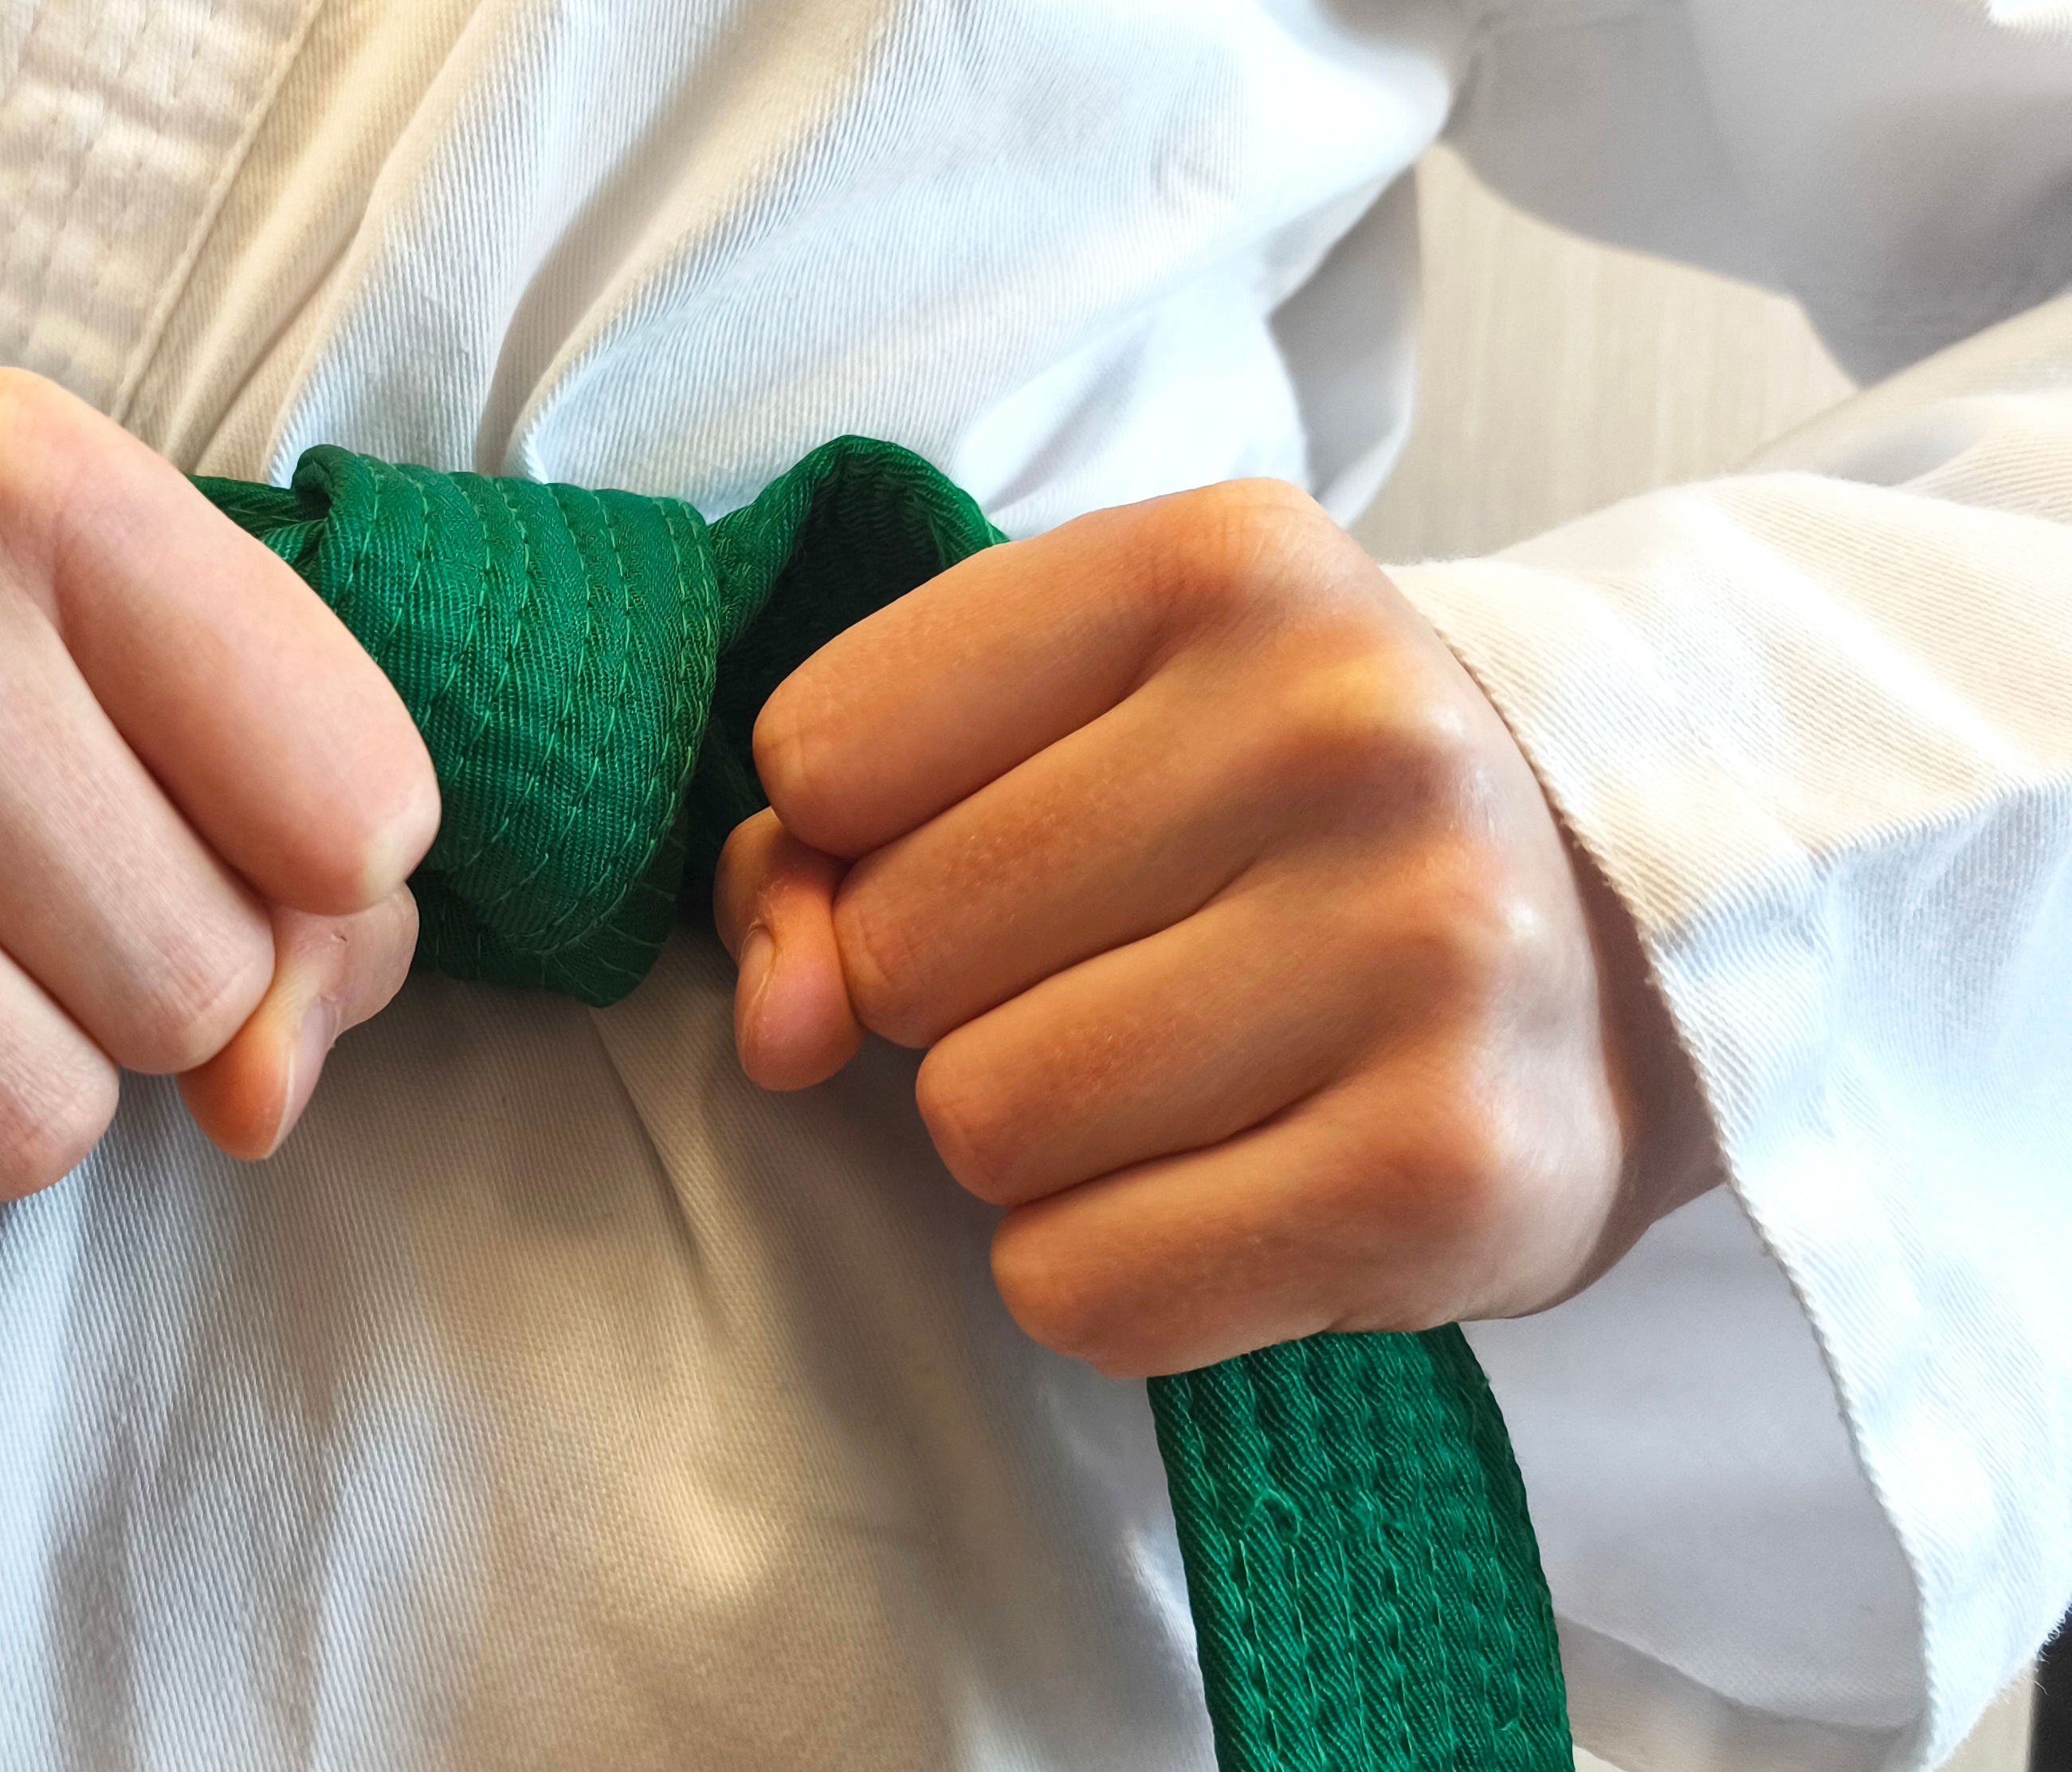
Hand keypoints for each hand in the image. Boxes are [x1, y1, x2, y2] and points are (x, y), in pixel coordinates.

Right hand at [0, 370, 437, 1305]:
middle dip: (139, 993)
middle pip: (190, 986)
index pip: (354, 810)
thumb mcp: (129, 671)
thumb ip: (303, 877)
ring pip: (33, 1129)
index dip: (309, 873)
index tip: (182, 817)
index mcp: (11, 475)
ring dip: (5, 1101)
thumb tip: (264, 1097)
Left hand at [716, 480, 1703, 1375]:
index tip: (998, 841)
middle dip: (958, 998)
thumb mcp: (1071, 727)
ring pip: (981, 1125)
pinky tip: (1231, 1190)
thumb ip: (838, 838)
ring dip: (1032, 1145)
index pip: (827, 755)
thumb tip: (779, 1031)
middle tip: (1122, 970)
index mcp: (1224, 566)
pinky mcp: (1446, 1180)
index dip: (859, 840)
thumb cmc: (1285, 822)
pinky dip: (1107, 1271)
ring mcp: (1419, 953)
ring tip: (1183, 1078)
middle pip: (902, 953)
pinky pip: (1083, 1288)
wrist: (1632, 948)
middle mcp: (1343, 731)